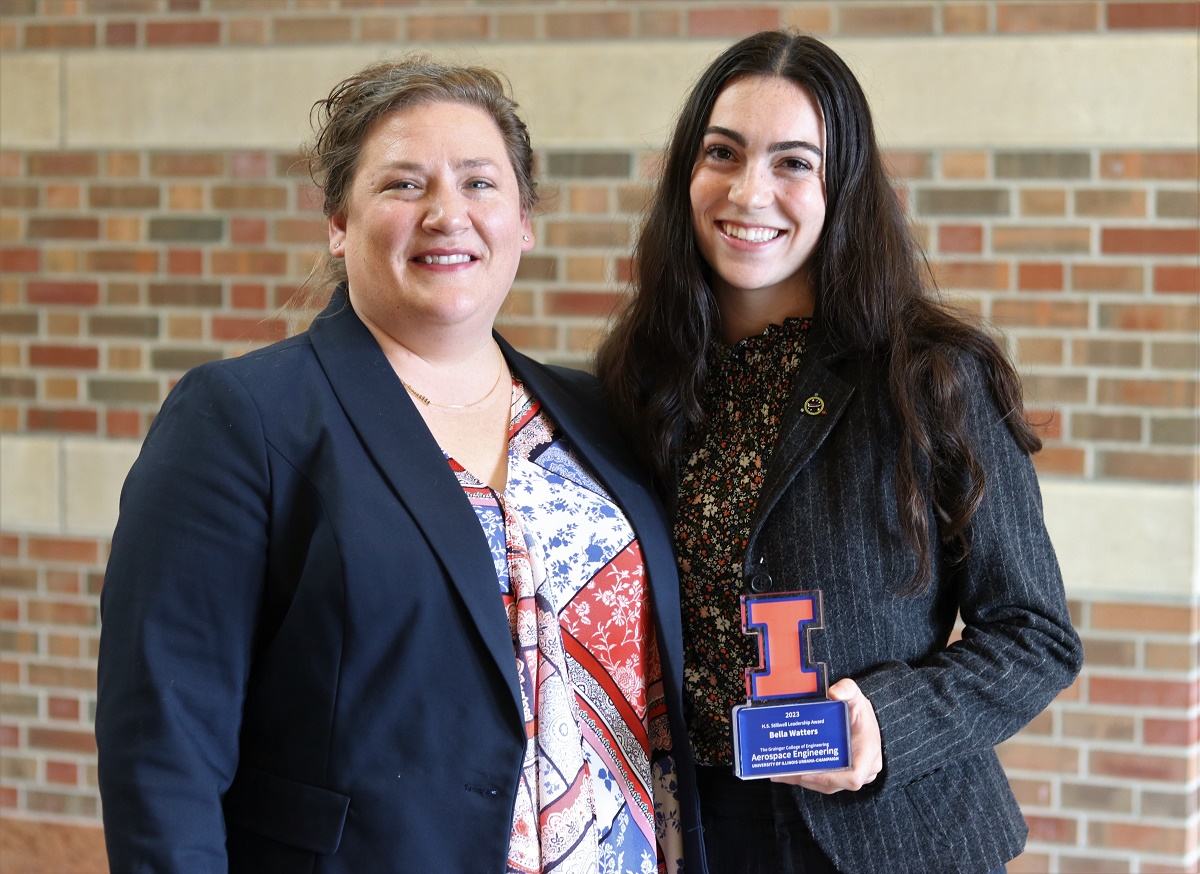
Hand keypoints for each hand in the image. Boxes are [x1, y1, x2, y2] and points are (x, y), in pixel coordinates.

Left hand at [770, 678, 882, 793]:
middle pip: (833, 784)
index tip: (807, 773)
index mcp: (868, 753)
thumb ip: (848, 689)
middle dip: (807, 779)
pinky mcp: (841, 775)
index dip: (830, 779)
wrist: (861, 717)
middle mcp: (863, 768)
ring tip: (780, 773)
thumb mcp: (855, 696)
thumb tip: (835, 693)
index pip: (854, 777)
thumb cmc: (860, 710)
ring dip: (802, 780)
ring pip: (825, 785)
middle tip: (784, 771)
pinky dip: (804, 778)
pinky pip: (823, 781)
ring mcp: (852, 774)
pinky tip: (786, 772)